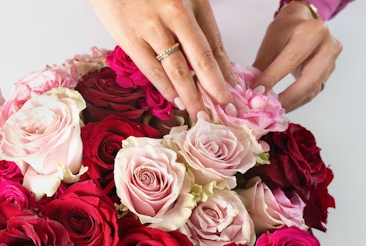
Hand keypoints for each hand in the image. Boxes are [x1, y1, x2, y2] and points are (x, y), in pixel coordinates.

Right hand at [89, 0, 235, 118]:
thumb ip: (193, 23)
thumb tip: (206, 60)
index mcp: (193, 3)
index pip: (215, 44)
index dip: (227, 72)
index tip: (235, 92)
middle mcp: (176, 14)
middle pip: (202, 60)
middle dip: (216, 89)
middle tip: (226, 110)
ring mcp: (152, 27)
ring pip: (178, 70)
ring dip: (191, 97)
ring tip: (201, 114)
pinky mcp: (130, 38)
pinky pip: (152, 70)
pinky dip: (165, 89)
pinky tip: (175, 101)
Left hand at [252, 2, 342, 111]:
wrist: (304, 25)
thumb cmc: (286, 31)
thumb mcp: (271, 43)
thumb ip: (261, 67)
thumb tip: (250, 92)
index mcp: (313, 32)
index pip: (292, 59)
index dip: (273, 78)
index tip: (257, 92)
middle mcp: (328, 46)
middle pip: (310, 79)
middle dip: (288, 98)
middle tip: (268, 109)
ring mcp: (332, 61)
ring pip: (313, 89)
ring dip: (292, 103)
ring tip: (274, 111)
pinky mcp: (329, 74)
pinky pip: (313, 92)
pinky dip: (297, 101)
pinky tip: (284, 106)